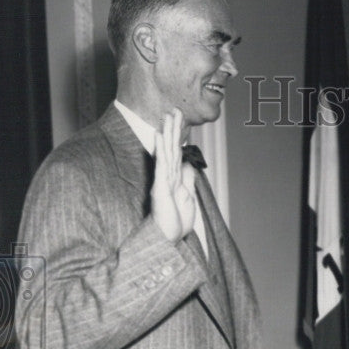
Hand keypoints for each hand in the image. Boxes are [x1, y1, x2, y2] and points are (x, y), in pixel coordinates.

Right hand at [151, 109, 195, 241]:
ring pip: (166, 152)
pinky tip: (159, 136)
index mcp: (175, 179)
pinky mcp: (160, 188)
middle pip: (172, 148)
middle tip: (175, 109)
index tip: (181, 121)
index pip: (177, 153)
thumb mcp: (187, 198)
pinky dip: (160, 150)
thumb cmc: (176, 222)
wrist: (168, 239)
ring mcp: (163, 181)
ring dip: (167, 133)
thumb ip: (188, 180)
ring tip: (168, 116)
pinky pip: (161, 166)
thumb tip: (189, 164)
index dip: (179, 137)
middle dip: (174, 129)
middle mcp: (168, 177)